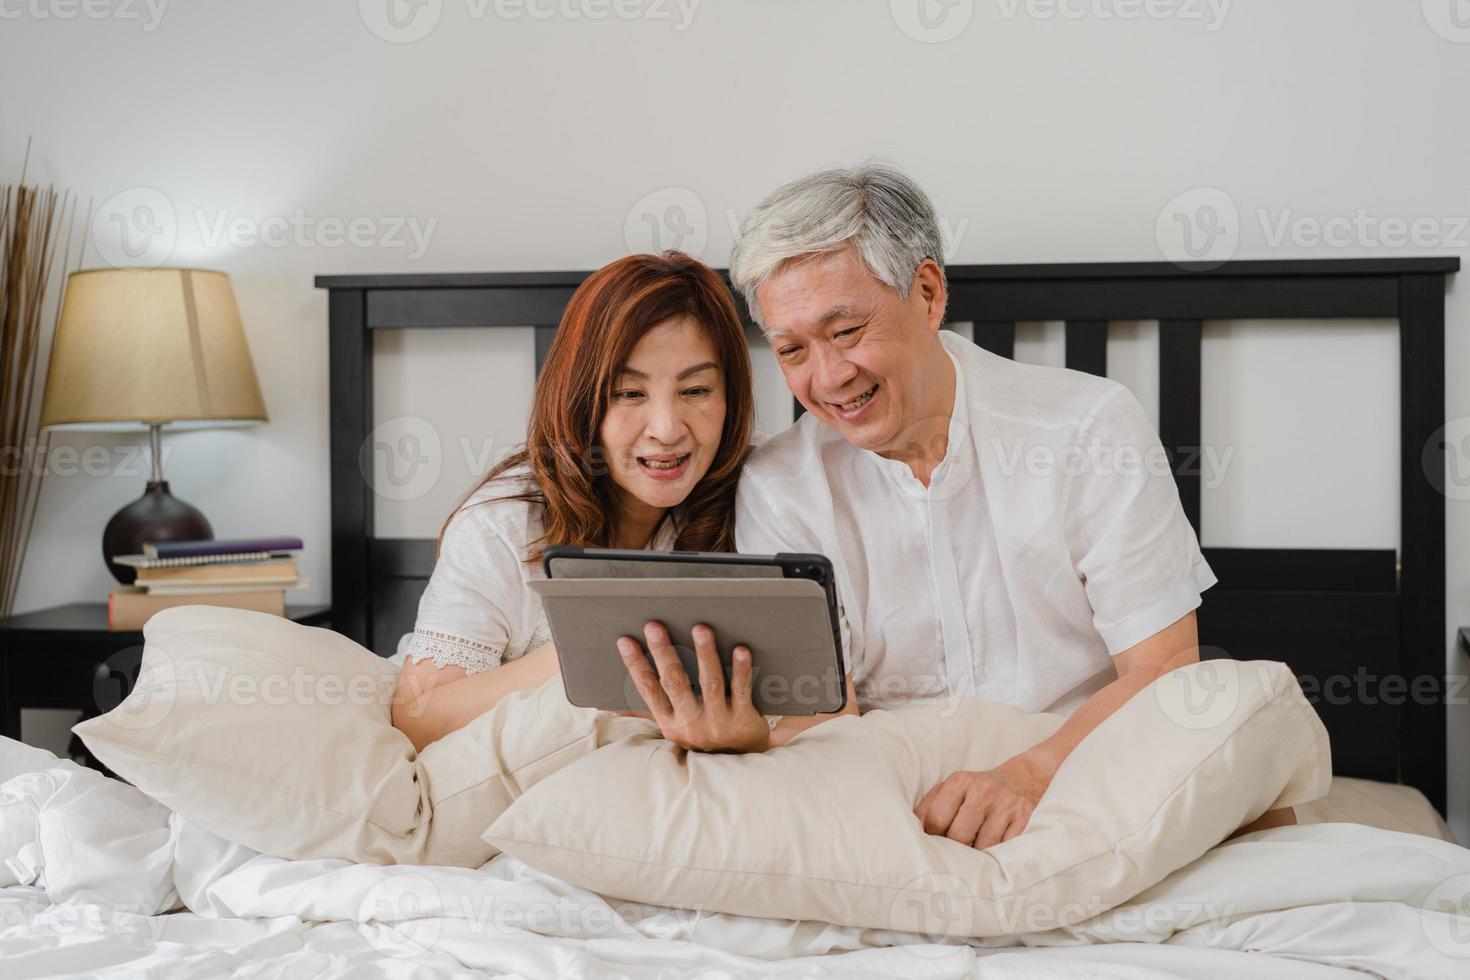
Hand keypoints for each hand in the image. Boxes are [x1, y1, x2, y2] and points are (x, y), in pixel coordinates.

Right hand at [617, 621, 770, 753]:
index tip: (625, 640)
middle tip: (654, 626)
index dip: (635, 665)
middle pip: (675, 683)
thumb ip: (647, 712)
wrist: (741, 761)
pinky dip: (741, 670)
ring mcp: (718, 722)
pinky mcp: (743, 720)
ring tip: (700, 629)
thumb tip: (611, 705)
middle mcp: (690, 723)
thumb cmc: (703, 734)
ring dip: (705, 655)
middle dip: (663, 653)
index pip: (648, 689)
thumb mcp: (674, 728)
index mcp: (670, 722)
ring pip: (709, 683)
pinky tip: (741, 650)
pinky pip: (741, 691)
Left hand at [914, 754, 1049, 848]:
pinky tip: (993, 854)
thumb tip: (912, 830)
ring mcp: (1007, 805)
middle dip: (955, 850)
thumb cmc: (978, 790)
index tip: (934, 845)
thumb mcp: (952, 788)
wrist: (1024, 778)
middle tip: (954, 855)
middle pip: (959, 836)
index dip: (932, 837)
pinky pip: (1006, 849)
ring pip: (984, 847)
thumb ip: (928, 807)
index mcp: (960, 782)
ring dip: (977, 856)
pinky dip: (998, 856)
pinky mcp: (1025, 819)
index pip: (936, 819)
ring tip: (974, 855)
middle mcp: (984, 791)